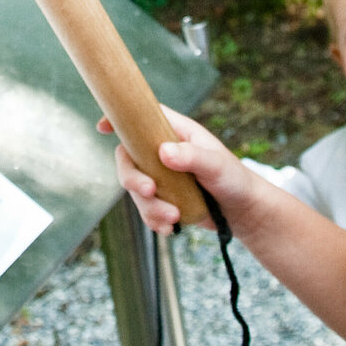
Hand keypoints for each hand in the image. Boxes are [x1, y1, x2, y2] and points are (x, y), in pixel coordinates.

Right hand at [104, 105, 248, 234]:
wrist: (243, 211)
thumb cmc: (235, 180)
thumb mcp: (217, 166)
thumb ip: (192, 156)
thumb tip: (163, 152)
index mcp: (175, 132)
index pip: (142, 117)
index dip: (120, 118)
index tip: (101, 127)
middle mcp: (164, 151)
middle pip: (129, 158)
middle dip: (133, 179)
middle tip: (149, 191)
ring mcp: (161, 175)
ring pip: (136, 189)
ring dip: (149, 207)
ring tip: (174, 219)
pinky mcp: (163, 198)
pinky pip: (145, 209)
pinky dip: (153, 220)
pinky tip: (169, 229)